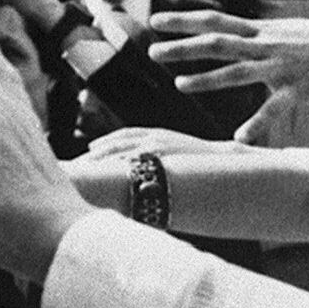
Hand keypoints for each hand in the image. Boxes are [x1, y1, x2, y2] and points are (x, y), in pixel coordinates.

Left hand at [74, 125, 241, 161]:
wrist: (225, 160)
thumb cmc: (201, 160)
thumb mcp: (177, 150)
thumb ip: (160, 153)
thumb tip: (145, 167)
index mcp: (156, 134)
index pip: (124, 135)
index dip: (106, 142)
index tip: (91, 150)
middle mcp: (154, 137)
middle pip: (118, 141)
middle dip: (100, 150)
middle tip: (83, 159)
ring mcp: (158, 146)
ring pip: (123, 150)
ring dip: (104, 157)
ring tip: (88, 167)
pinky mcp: (163, 157)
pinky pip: (136, 161)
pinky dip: (120, 165)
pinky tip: (108, 173)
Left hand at [148, 9, 308, 143]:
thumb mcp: (290, 30)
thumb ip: (263, 36)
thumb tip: (241, 36)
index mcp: (263, 31)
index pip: (215, 20)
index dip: (184, 19)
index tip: (155, 18)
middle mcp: (267, 45)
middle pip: (216, 43)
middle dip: (182, 47)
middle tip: (151, 50)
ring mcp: (282, 67)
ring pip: (236, 72)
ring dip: (206, 79)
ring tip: (178, 85)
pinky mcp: (300, 89)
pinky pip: (273, 109)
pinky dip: (256, 123)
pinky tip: (238, 137)